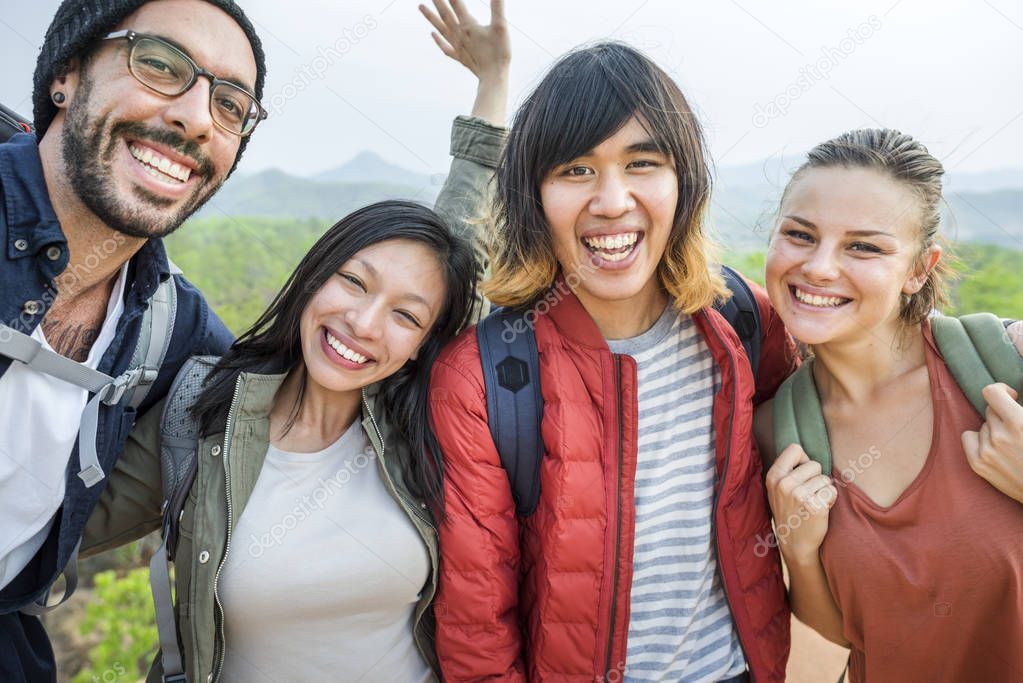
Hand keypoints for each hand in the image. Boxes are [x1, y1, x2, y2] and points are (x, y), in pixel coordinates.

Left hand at [420, 0, 509, 80]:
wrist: (492, 77)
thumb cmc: (498, 52)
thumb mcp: (501, 26)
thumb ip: (497, 7)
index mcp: (467, 25)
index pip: (456, 3)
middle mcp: (459, 34)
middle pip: (445, 13)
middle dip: (437, 1)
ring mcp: (457, 46)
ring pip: (441, 27)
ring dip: (430, 17)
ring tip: (420, 6)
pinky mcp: (459, 56)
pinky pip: (445, 46)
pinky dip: (438, 40)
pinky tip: (432, 34)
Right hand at [764, 444, 837, 563]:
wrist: (795, 543)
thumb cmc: (790, 512)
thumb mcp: (777, 489)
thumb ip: (786, 471)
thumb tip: (801, 450)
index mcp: (774, 476)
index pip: (795, 449)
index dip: (804, 459)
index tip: (803, 473)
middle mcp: (784, 484)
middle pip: (814, 464)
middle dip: (816, 477)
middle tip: (808, 493)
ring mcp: (799, 495)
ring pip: (825, 479)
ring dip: (824, 490)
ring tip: (813, 502)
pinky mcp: (815, 506)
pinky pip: (832, 491)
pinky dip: (830, 500)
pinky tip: (820, 509)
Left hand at [962, 383, 1022, 502]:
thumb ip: (1022, 410)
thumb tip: (1012, 397)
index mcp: (1018, 422)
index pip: (991, 392)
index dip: (1002, 391)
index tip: (1011, 397)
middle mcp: (999, 435)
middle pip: (990, 411)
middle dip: (1003, 415)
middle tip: (1017, 429)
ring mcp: (987, 451)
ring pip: (983, 425)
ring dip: (994, 429)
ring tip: (1012, 444)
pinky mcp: (978, 464)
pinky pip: (968, 437)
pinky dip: (978, 439)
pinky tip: (993, 446)